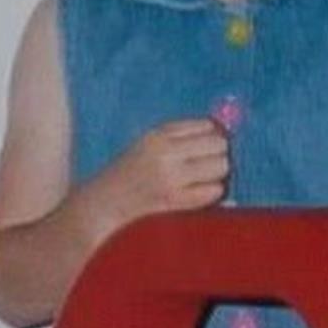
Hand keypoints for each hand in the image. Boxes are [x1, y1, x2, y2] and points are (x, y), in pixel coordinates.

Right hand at [85, 118, 228, 236]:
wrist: (105, 200)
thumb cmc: (131, 167)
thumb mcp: (151, 139)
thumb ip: (183, 132)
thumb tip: (220, 128)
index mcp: (160, 136)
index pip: (208, 126)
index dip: (214, 134)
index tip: (209, 142)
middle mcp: (166, 154)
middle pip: (219, 145)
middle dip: (219, 152)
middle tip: (208, 160)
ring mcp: (171, 179)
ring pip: (221, 167)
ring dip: (218, 171)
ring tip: (204, 175)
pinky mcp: (174, 201)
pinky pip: (214, 191)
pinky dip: (213, 190)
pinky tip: (201, 190)